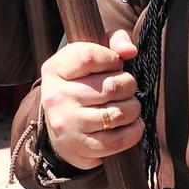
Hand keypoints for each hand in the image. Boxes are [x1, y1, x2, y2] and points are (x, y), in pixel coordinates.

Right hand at [41, 31, 141, 169]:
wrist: (62, 126)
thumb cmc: (83, 83)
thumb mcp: (90, 55)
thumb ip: (112, 41)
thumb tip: (130, 51)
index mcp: (55, 69)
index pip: (89, 57)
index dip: (112, 59)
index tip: (116, 64)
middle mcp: (56, 97)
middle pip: (110, 86)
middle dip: (129, 85)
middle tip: (127, 88)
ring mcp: (66, 124)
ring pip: (117, 114)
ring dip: (133, 108)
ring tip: (130, 106)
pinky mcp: (78, 147)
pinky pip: (117, 141)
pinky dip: (133, 132)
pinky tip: (133, 124)